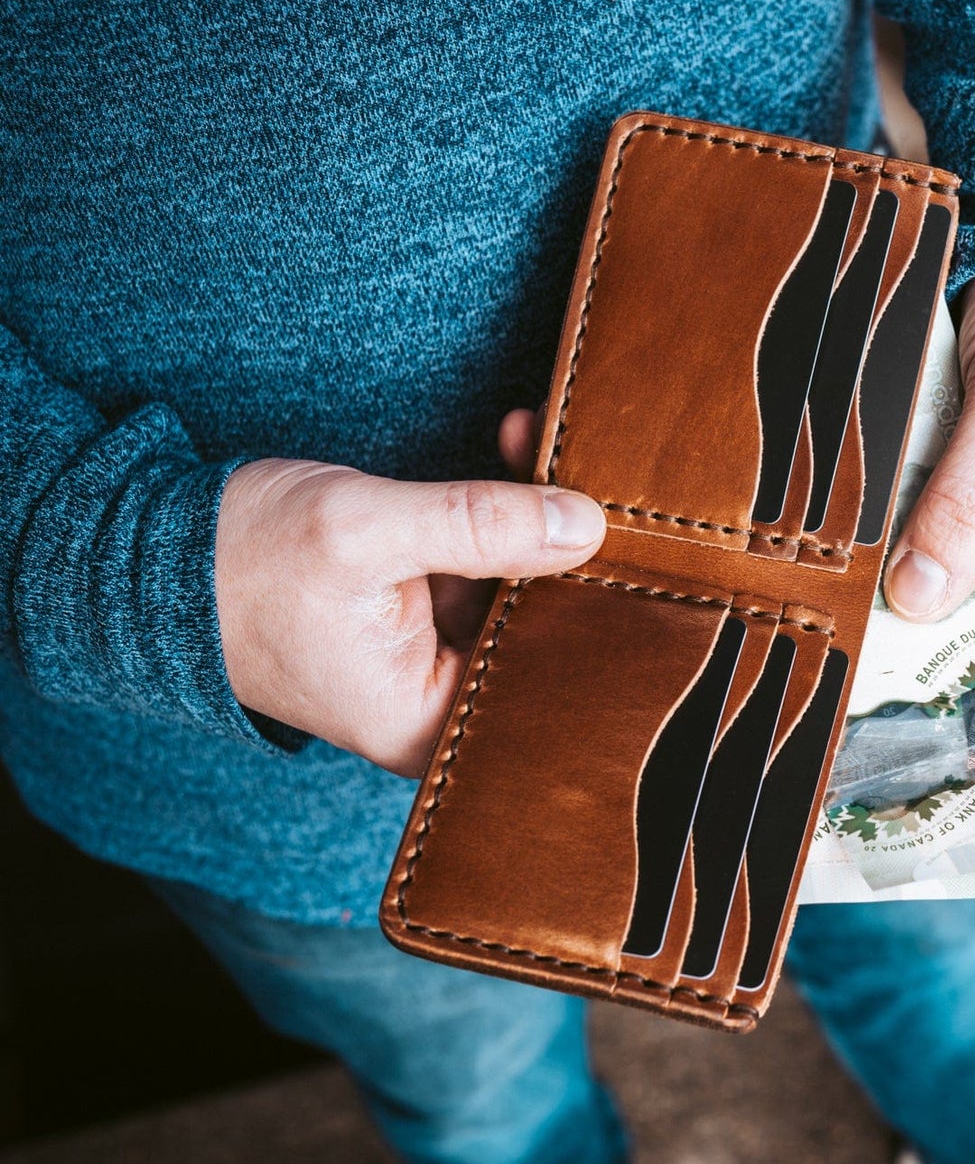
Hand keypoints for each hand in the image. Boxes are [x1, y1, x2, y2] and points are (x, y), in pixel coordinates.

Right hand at [215, 421, 603, 775]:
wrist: (156, 551)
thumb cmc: (240, 561)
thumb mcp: (363, 532)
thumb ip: (475, 526)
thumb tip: (584, 524)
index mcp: (425, 722)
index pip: (547, 673)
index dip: (596, 602)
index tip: (629, 535)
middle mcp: (440, 700)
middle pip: (542, 625)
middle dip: (568, 544)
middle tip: (594, 470)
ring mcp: (434, 653)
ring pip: (521, 583)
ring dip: (535, 511)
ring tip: (548, 441)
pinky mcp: (424, 609)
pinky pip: (487, 560)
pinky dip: (501, 508)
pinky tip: (518, 448)